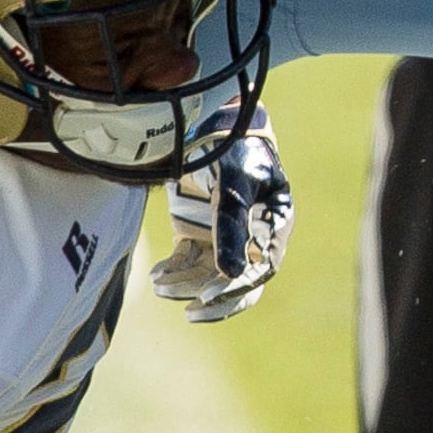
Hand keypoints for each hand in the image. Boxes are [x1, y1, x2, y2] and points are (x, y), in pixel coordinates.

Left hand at [150, 107, 291, 321]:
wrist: (205, 123)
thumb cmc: (232, 148)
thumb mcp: (233, 184)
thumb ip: (232, 227)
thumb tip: (232, 276)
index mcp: (274, 223)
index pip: (261, 267)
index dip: (236, 286)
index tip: (207, 296)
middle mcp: (253, 236)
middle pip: (239, 281)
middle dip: (214, 297)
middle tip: (191, 310)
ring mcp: (226, 237)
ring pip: (210, 276)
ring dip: (187, 285)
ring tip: (161, 287)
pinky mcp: (200, 234)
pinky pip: (189, 263)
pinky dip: (174, 272)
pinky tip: (157, 275)